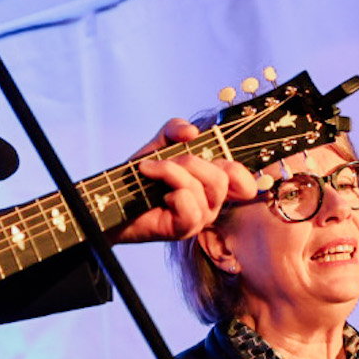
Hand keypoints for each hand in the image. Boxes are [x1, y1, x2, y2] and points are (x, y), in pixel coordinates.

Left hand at [110, 118, 257, 243]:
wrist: (114, 199)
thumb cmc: (141, 176)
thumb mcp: (159, 143)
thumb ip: (176, 129)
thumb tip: (192, 133)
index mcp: (212, 184)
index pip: (244, 181)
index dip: (236, 169)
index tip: (210, 158)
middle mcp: (211, 203)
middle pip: (221, 178)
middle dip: (189, 161)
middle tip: (162, 162)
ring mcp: (200, 219)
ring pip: (201, 188)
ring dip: (171, 173)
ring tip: (150, 172)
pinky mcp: (184, 230)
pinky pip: (189, 206)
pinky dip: (171, 193)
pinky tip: (157, 196)